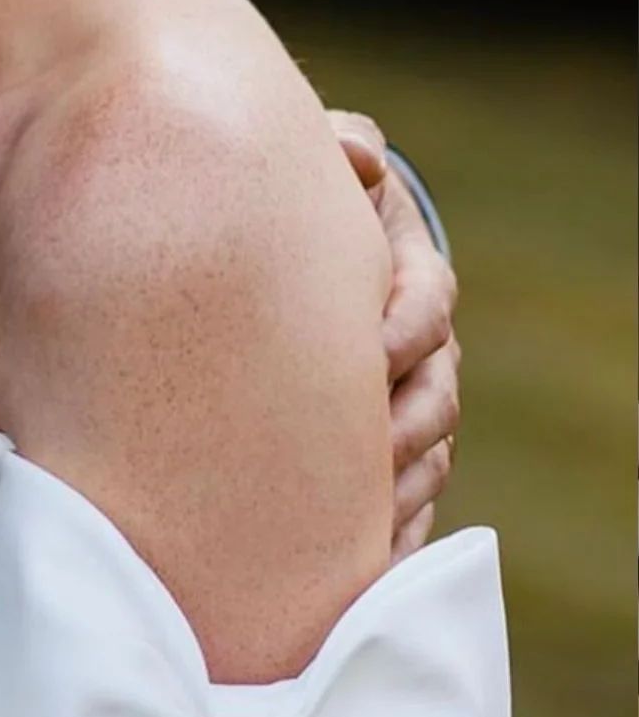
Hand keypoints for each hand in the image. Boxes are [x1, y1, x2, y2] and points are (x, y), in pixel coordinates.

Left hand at [329, 110, 460, 561]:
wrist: (279, 254)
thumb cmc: (302, 206)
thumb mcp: (319, 161)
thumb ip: (339, 147)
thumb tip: (358, 154)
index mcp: (410, 279)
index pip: (427, 307)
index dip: (403, 330)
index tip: (367, 353)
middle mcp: (421, 351)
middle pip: (437, 399)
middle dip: (404, 429)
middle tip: (362, 457)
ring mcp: (405, 407)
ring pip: (426, 459)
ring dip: (397, 493)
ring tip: (358, 528)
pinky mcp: (381, 457)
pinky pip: (401, 509)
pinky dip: (388, 539)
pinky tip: (360, 570)